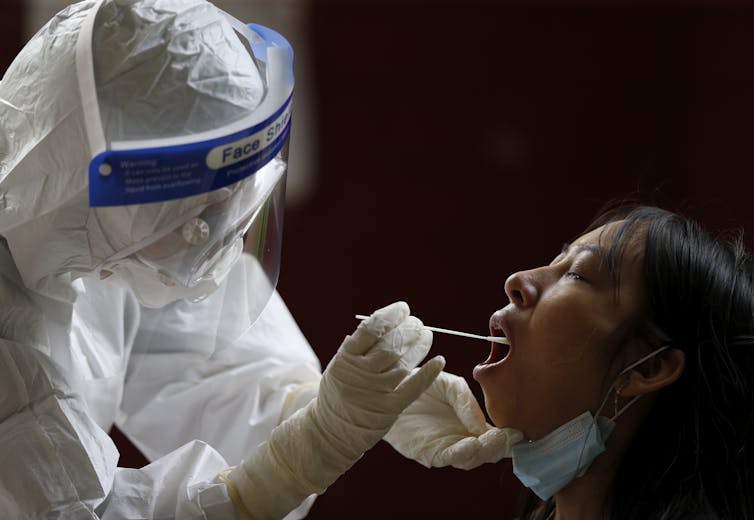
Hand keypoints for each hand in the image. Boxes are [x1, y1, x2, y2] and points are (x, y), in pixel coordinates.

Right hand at [225, 302, 444, 518]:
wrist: (331, 430)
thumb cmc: (340, 391)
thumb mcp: (339, 365)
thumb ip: (358, 346)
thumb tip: (385, 320)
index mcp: (346, 358)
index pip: (371, 328)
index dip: (391, 315)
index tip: (403, 308)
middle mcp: (360, 374)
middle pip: (390, 344)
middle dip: (408, 329)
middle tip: (417, 322)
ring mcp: (376, 392)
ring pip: (404, 363)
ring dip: (419, 345)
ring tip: (426, 334)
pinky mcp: (389, 408)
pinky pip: (413, 387)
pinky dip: (428, 373)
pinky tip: (439, 360)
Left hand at [384, 370, 522, 469]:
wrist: (388, 386)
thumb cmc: (420, 383)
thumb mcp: (449, 385)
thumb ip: (466, 401)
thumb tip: (482, 424)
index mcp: (470, 424)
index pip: (494, 437)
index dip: (508, 437)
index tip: (519, 431)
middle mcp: (460, 439)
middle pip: (486, 452)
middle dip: (499, 446)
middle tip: (510, 437)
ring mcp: (444, 447)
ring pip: (470, 458)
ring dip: (484, 451)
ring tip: (494, 439)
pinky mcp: (427, 452)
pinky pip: (447, 457)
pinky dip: (461, 453)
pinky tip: (470, 444)